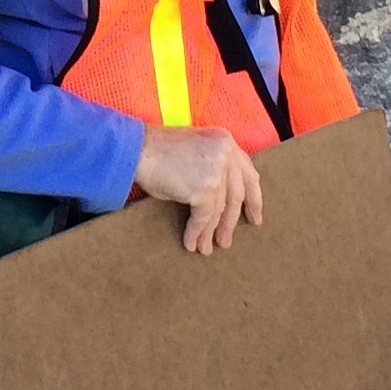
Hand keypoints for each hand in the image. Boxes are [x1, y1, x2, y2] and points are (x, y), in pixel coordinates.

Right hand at [133, 125, 263, 254]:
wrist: (136, 150)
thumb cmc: (159, 151)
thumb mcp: (196, 149)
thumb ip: (214, 164)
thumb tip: (222, 198)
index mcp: (226, 141)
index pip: (247, 174)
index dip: (253, 199)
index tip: (254, 218)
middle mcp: (226, 153)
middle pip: (236, 195)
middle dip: (230, 222)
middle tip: (226, 241)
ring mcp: (216, 171)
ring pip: (219, 210)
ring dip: (210, 232)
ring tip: (206, 248)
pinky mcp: (204, 188)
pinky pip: (203, 217)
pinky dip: (196, 232)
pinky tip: (190, 242)